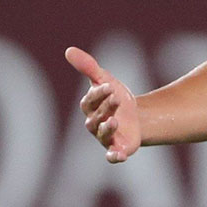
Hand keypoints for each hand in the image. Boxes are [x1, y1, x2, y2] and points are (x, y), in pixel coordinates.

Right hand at [66, 46, 140, 161]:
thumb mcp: (104, 80)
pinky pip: (113, 156)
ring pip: (103, 134)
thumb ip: (88, 67)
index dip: (99, 94)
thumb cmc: (115, 98)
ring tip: (114, 120)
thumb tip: (69, 50)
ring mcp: (105, 138)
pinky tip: (119, 156)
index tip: (109, 85)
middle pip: (97, 117)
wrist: (137, 118)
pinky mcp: (118, 149)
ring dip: (108, 128)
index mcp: (89, 107)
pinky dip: (114, 157)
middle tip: (116, 98)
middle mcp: (93, 124)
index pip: (90, 101)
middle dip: (106, 107)